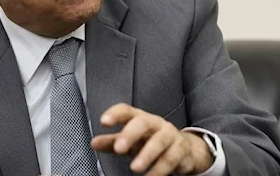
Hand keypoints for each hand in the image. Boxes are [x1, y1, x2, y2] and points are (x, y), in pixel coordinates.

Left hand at [91, 103, 213, 175]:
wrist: (185, 149)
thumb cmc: (151, 141)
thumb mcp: (132, 141)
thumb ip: (112, 142)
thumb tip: (94, 143)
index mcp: (140, 118)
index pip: (126, 111)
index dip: (115, 114)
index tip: (103, 122)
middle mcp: (155, 123)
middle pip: (143, 123)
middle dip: (130, 134)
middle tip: (119, 148)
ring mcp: (170, 135)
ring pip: (159, 142)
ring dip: (147, 155)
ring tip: (134, 169)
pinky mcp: (181, 149)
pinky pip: (171, 158)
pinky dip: (159, 169)